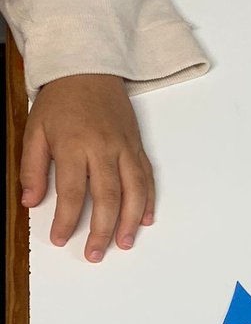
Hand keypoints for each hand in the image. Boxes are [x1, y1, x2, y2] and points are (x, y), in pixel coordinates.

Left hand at [21, 74, 154, 262]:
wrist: (89, 69)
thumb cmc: (60, 100)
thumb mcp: (34, 130)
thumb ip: (32, 168)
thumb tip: (30, 201)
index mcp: (74, 145)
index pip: (71, 191)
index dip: (66, 219)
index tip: (61, 239)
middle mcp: (103, 148)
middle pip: (107, 196)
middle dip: (101, 229)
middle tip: (96, 254)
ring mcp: (124, 147)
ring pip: (133, 190)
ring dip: (130, 220)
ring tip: (125, 243)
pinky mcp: (136, 145)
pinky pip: (146, 176)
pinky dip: (147, 199)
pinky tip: (144, 218)